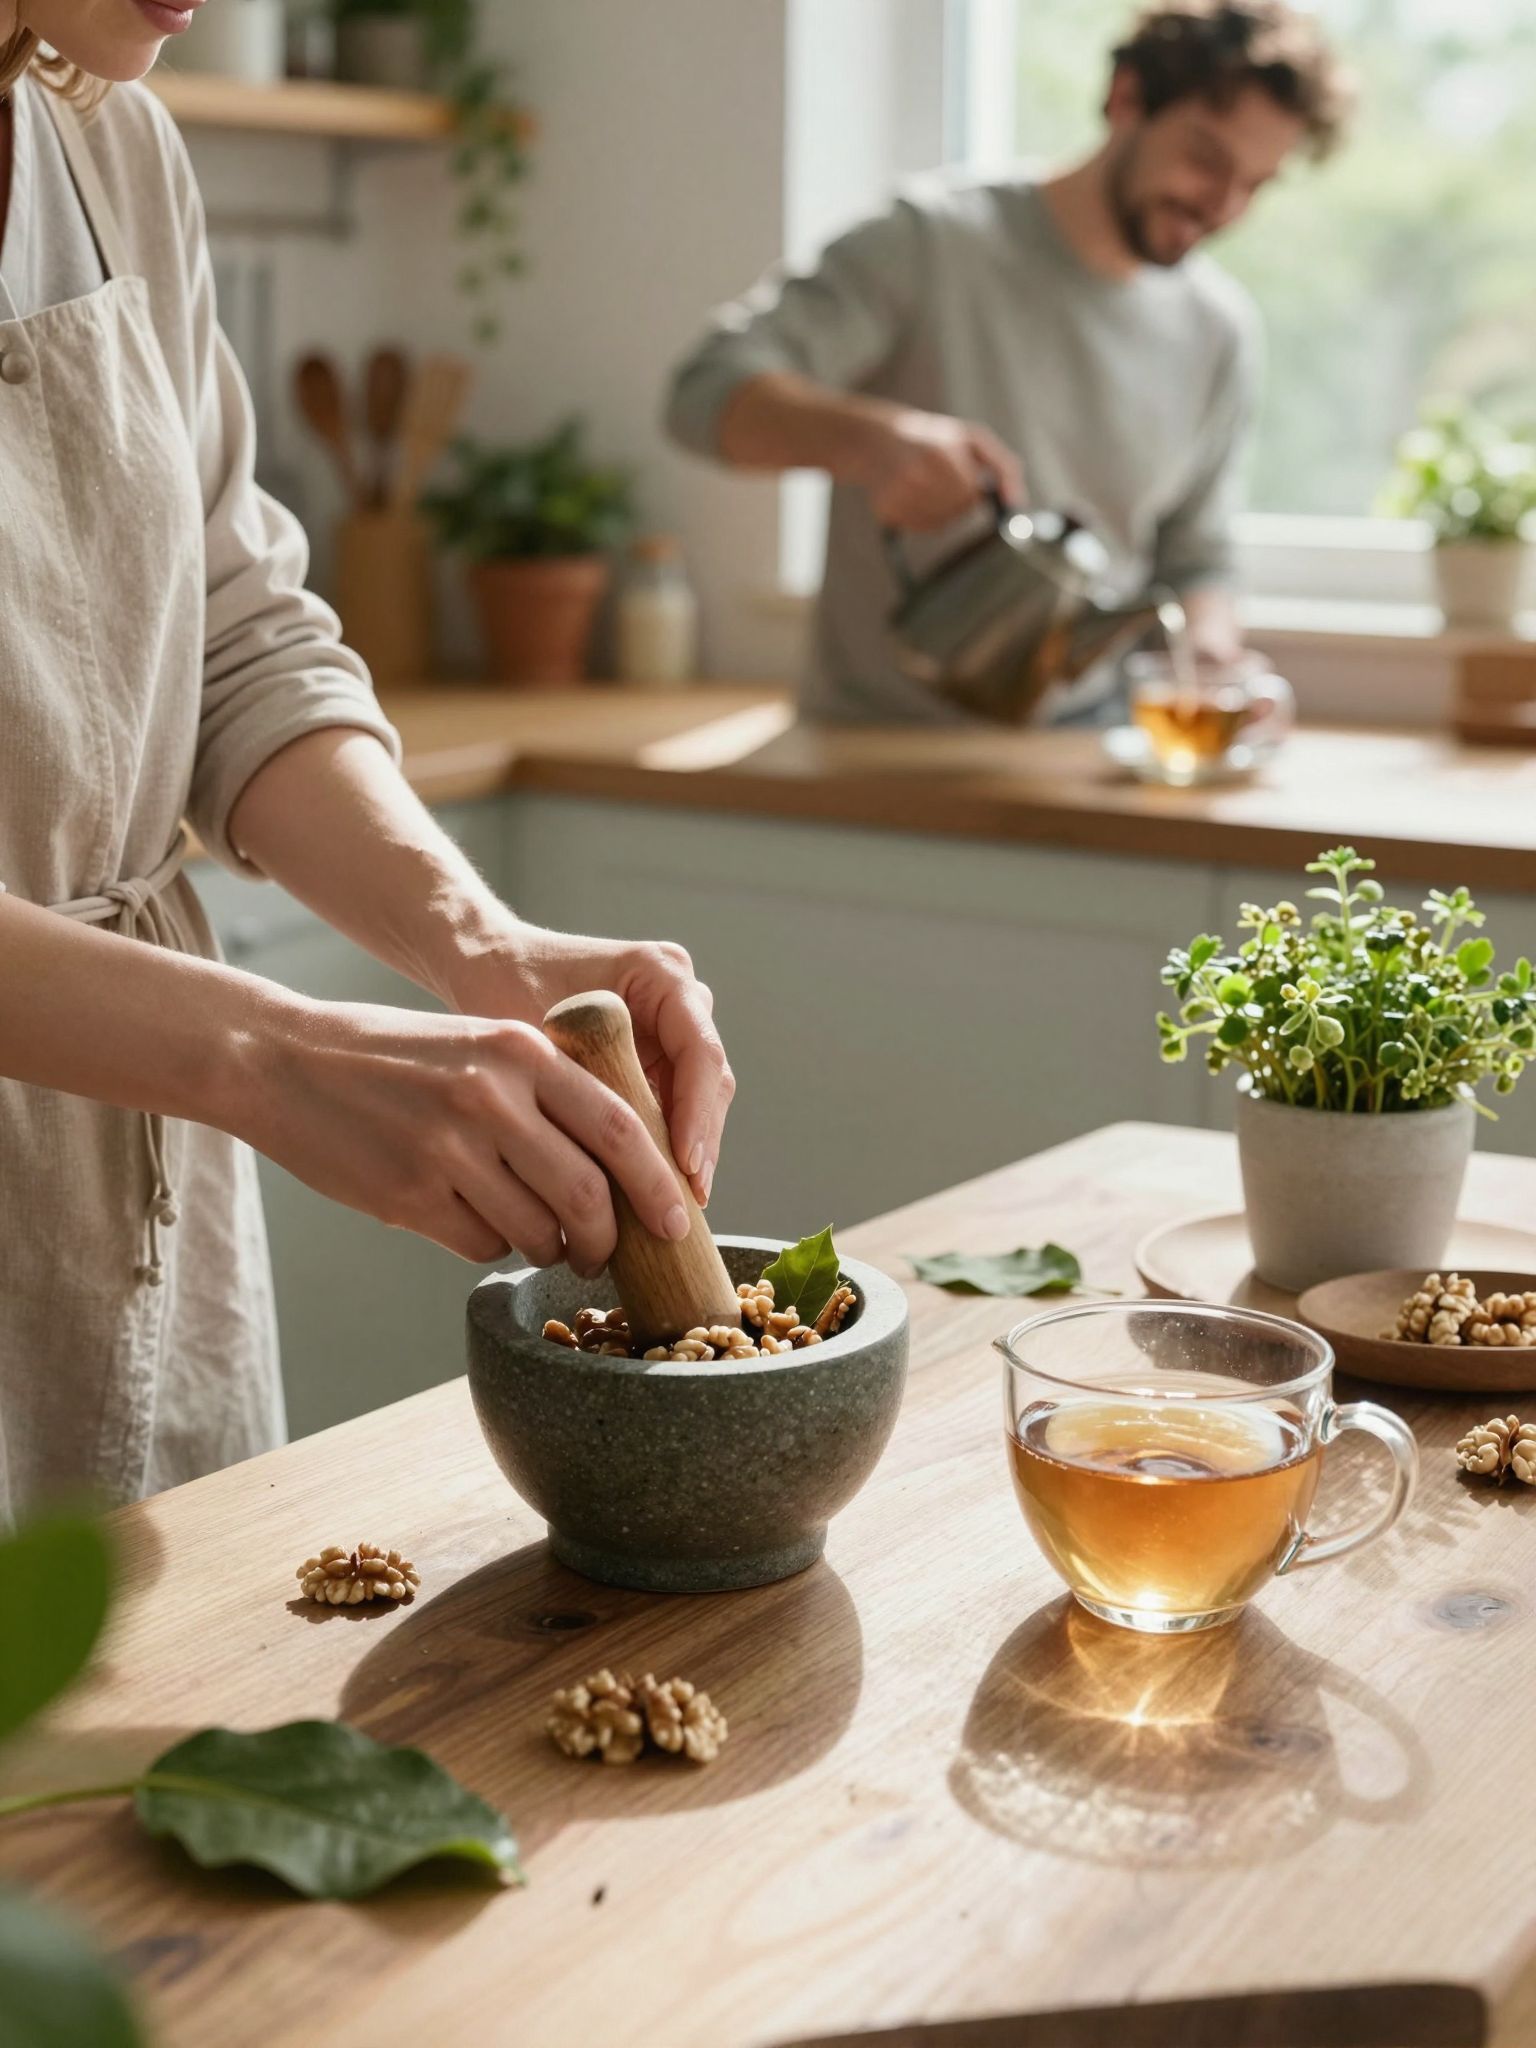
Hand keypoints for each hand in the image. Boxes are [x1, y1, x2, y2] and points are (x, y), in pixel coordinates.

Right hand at [237, 996, 694, 1273]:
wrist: (283, 1060)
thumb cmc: (390, 1054)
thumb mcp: (477, 1041)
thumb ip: (542, 1086)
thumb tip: (618, 1160)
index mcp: (519, 1051)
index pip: (619, 1128)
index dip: (658, 1183)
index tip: (678, 1221)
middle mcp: (489, 1097)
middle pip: (588, 1194)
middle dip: (610, 1237)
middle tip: (608, 1252)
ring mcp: (447, 1151)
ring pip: (538, 1229)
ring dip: (550, 1247)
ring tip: (541, 1237)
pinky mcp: (410, 1196)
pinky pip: (482, 1244)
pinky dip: (492, 1244)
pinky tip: (473, 1219)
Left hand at [439, 924, 733, 1208]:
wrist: (487, 965)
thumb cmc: (507, 984)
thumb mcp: (545, 1039)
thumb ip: (587, 1088)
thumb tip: (613, 1164)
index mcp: (660, 973)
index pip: (700, 1051)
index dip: (697, 1114)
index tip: (684, 1165)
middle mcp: (678, 996)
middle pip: (710, 1079)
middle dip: (699, 1142)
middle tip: (686, 1202)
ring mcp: (672, 1024)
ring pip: (701, 1096)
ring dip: (689, 1149)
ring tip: (672, 1205)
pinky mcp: (659, 1052)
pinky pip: (675, 1102)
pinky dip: (666, 1142)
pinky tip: (654, 1185)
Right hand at [856, 408, 1023, 530]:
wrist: (873, 441)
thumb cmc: (932, 438)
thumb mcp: (971, 438)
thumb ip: (1003, 466)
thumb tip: (1017, 503)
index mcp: (939, 454)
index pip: (971, 493)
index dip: (970, 486)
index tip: (960, 472)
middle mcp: (916, 477)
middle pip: (957, 509)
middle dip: (958, 498)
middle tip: (943, 478)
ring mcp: (899, 497)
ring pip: (942, 523)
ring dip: (943, 510)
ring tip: (928, 485)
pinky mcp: (887, 512)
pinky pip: (923, 529)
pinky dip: (926, 517)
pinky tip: (915, 496)